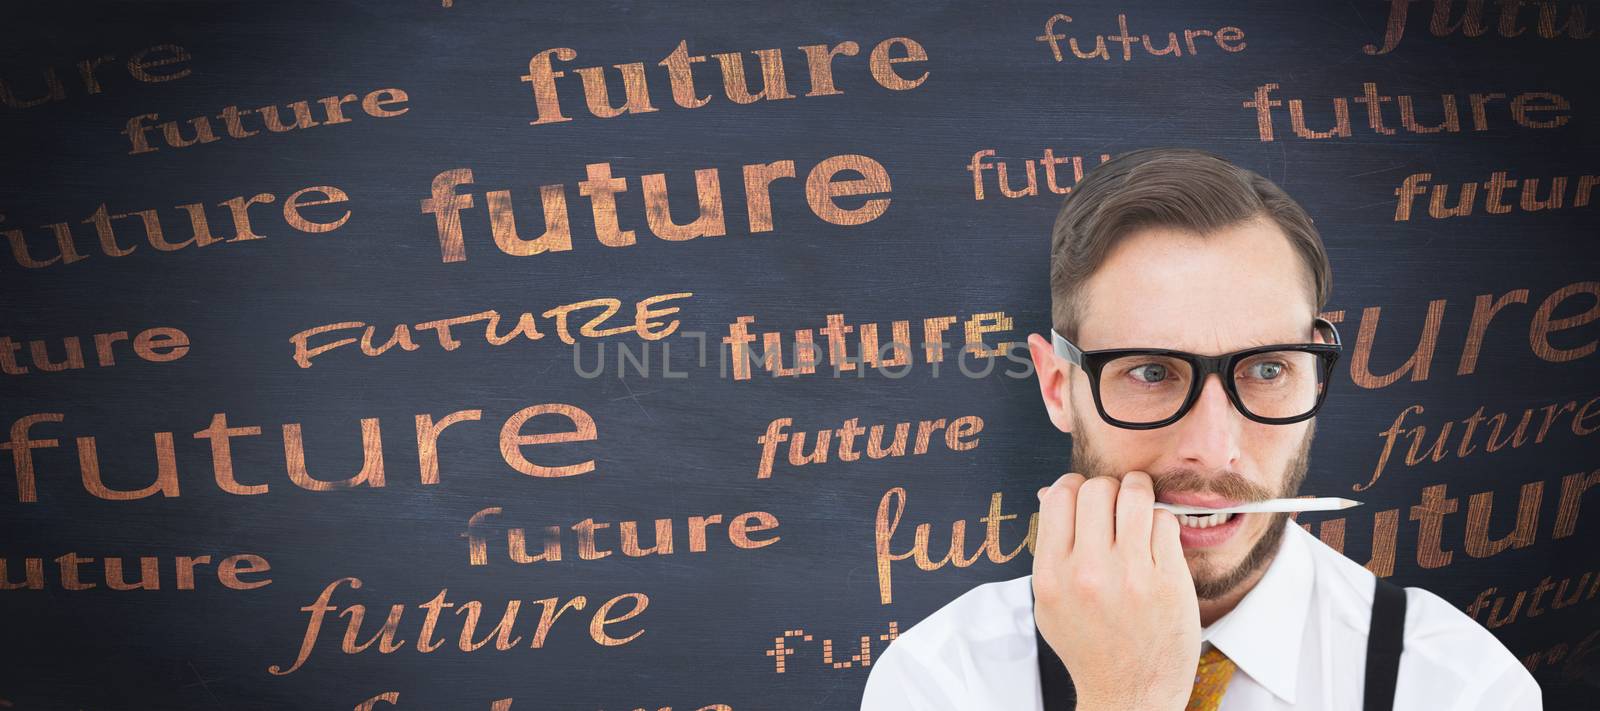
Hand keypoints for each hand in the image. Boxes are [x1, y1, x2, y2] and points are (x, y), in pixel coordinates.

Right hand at [1032, 471, 1200, 710]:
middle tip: (1114, 503)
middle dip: (1106, 488)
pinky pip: (1165, 521)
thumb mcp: (1050, 602)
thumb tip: (1050, 493)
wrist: (1129, 693)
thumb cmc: (1089, 647)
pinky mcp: (1168, 580)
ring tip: (1138, 505)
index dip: (1072, 486)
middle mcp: (1089, 571)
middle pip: (1096, 488)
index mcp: (1053, 574)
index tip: (1083, 496)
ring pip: (1135, 495)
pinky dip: (1160, 522)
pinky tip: (1156, 538)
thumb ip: (1049, 548)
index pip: (1059, 496)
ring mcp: (1131, 574)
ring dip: (1137, 491)